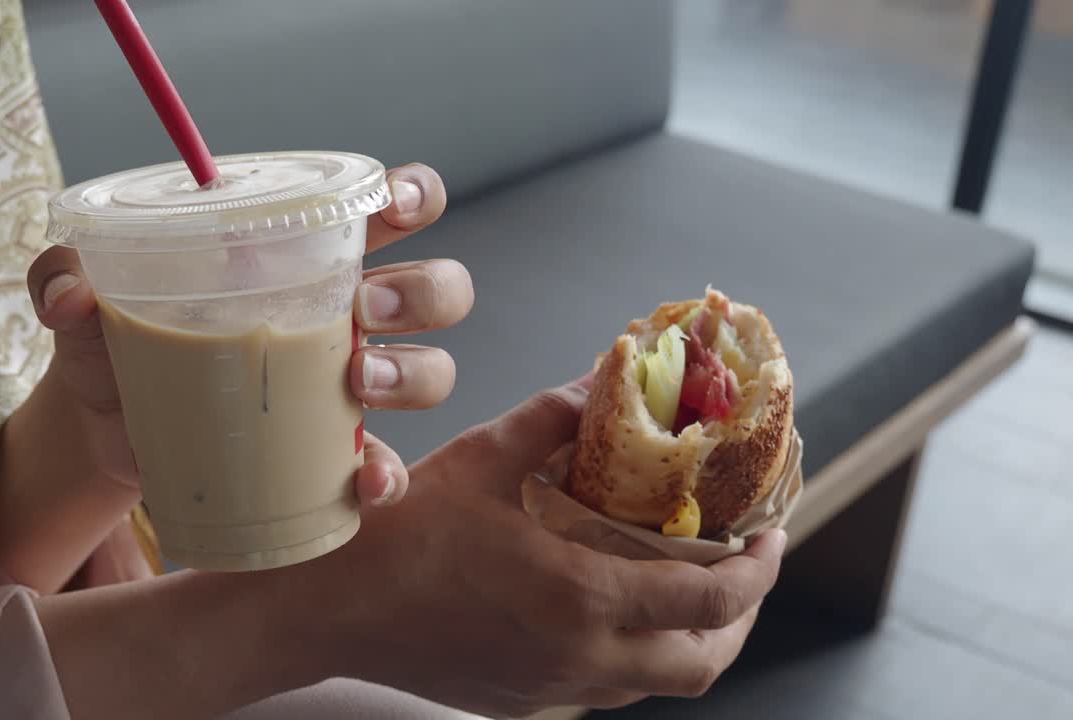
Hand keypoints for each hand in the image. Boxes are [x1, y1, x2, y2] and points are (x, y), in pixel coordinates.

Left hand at [25, 162, 465, 503]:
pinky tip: (365, 480)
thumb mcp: (90, 302)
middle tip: (362, 308)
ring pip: (432, 370)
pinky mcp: (334, 454)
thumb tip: (67, 291)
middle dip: (422, 293)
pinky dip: (388, 474)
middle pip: (438, 289)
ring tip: (357, 384)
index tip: (394, 205)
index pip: (392, 208)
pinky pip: (388, 464)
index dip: (415, 195)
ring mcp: (349, 388)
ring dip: (413, 373)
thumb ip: (65, 274)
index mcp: (306, 256)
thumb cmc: (117, 341)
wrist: (110, 431)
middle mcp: (347, 316)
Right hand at [286, 377, 786, 716]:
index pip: (712, 601)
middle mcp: (580, 657)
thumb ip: (556, 418)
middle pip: (703, 662)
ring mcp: (551, 688)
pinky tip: (609, 606)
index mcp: (583, 596)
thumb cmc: (402, 532)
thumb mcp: (484, 455)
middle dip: (741, 617)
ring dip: (690, 637)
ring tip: (686, 584)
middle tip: (743, 565)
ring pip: (657, 682)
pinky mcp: (522, 700)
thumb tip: (604, 382)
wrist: (330, 607)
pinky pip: (606, 687)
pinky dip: (633, 652)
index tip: (772, 534)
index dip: (760, 570)